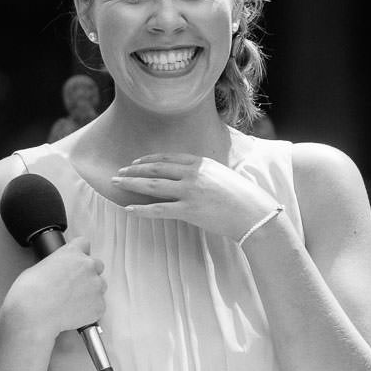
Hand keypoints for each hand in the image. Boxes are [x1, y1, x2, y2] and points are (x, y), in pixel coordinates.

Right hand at [6, 236, 106, 337]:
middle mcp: (88, 266)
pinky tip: (75, 313)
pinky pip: (98, 306)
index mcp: (72, 252)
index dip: (80, 253)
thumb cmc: (30, 292)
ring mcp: (96, 286)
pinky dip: (90, 310)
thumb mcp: (39, 267)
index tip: (77, 261)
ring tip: (72, 302)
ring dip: (90, 292)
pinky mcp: (99, 305)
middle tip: (73, 285)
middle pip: (97, 265)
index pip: (84, 244)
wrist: (33, 313)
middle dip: (88, 274)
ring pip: (100, 286)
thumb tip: (58, 272)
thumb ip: (57, 265)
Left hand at [112, 153, 281, 241]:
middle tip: (117, 172)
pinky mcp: (189, 210)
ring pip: (152, 185)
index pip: (167, 157)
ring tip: (116, 184)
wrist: (254, 213)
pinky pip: (159, 209)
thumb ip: (203, 174)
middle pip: (155, 168)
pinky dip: (141, 209)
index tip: (135, 162)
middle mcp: (192, 173)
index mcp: (200, 162)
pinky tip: (128, 208)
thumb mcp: (221, 176)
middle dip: (133, 170)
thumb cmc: (242, 197)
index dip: (148, 159)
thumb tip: (189, 177)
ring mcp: (189, 191)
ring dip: (131, 183)